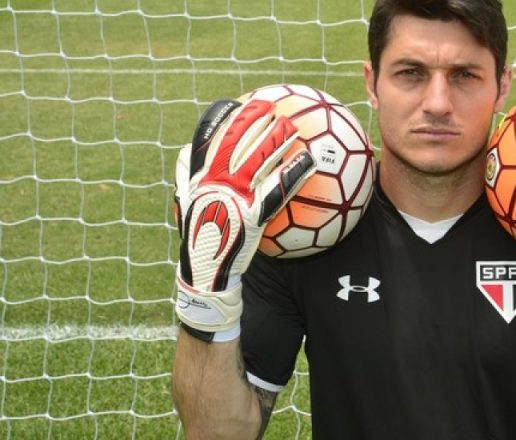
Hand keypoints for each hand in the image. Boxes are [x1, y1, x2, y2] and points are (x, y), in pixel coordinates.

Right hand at [174, 98, 315, 341]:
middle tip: (271, 105)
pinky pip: (277, 189)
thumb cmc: (203, 244)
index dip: (221, 120)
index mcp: (199, 181)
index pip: (207, 141)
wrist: (205, 278)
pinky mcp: (251, 216)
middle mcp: (213, 184)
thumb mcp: (190, 209)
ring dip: (275, 140)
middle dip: (252, 121)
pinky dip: (293, 172)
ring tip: (293, 126)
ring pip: (256, 161)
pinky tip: (309, 162)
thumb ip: (192, 181)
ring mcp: (232, 198)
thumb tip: (190, 157)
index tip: (237, 103)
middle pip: (234, 143)